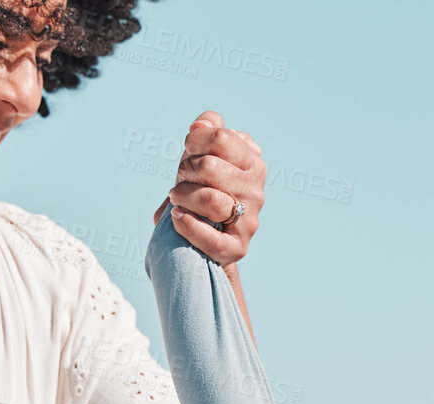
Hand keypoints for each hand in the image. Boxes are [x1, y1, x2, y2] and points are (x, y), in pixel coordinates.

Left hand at [153, 110, 265, 264]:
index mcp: (253, 163)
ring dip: (182, 197)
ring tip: (177, 199)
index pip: (221, 138)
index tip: (189, 150)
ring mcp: (250, 221)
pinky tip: (177, 217)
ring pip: (210, 200)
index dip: (195, 141)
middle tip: (181, 180)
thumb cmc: (203, 187)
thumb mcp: (204, 154)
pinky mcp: (238, 249)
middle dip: (185, 171)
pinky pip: (211, 238)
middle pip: (209, 167)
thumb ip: (205, 132)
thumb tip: (199, 125)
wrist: (206, 232)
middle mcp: (256, 191)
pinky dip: (187, 225)